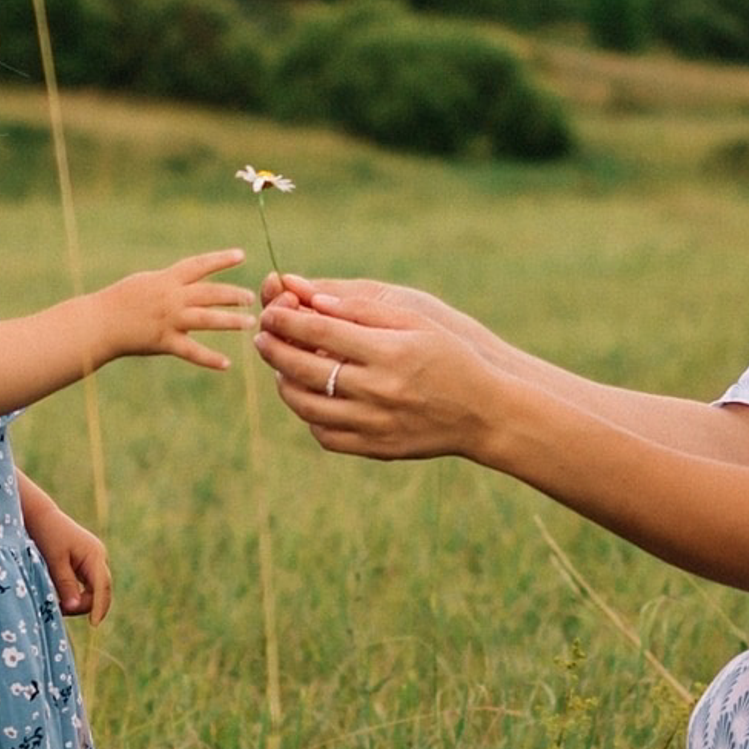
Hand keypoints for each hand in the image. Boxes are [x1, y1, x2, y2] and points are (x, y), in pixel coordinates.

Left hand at [24, 496, 112, 620]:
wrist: (40, 516)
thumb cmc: (47, 535)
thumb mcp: (54, 561)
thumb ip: (66, 584)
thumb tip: (76, 607)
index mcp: (94, 555)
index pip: (102, 587)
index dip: (100, 607)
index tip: (93, 625)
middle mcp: (99, 558)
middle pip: (101, 592)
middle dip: (85, 606)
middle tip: (60, 610)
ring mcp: (94, 560)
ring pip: (94, 590)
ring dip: (79, 601)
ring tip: (56, 603)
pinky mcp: (86, 562)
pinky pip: (87, 585)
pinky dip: (76, 594)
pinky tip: (60, 597)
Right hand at [104, 249, 255, 369]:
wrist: (98, 322)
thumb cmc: (120, 301)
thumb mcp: (147, 282)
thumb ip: (171, 282)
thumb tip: (191, 277)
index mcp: (166, 280)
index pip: (198, 265)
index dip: (220, 259)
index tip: (241, 255)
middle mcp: (171, 297)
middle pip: (209, 293)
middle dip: (233, 294)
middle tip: (252, 296)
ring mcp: (168, 320)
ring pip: (206, 319)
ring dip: (230, 321)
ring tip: (249, 323)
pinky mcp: (163, 341)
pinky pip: (191, 351)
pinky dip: (209, 358)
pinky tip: (226, 364)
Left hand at [254, 285, 502, 460]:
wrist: (484, 413)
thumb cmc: (450, 357)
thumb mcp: (418, 321)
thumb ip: (364, 309)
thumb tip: (313, 299)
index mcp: (388, 352)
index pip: (319, 333)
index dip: (286, 320)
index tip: (271, 312)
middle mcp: (378, 390)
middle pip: (303, 369)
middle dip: (274, 349)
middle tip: (263, 337)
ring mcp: (375, 424)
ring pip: (306, 406)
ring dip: (284, 383)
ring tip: (282, 368)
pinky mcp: (375, 448)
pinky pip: (325, 435)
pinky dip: (309, 416)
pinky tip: (310, 398)